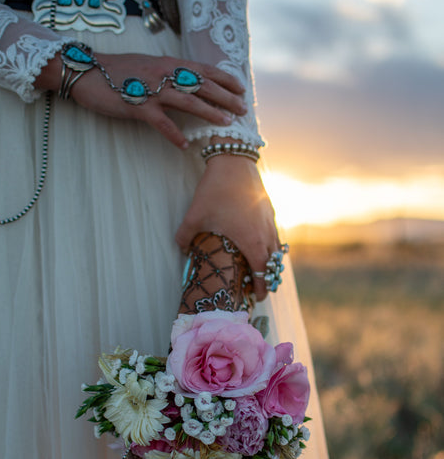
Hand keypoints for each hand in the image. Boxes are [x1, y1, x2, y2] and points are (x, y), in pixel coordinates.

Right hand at [35, 52, 246, 148]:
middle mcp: (164, 74)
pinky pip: (160, 122)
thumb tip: (188, 84)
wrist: (87, 73)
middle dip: (225, 98)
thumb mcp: (149, 67)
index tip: (241, 89)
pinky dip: (174, 135)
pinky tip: (185, 145)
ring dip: (209, 113)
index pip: (203, 70)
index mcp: (168, 64)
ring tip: (225, 124)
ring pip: (187, 101)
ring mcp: (151, 90)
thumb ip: (169, 75)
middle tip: (243, 110)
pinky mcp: (137, 106)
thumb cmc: (118, 72)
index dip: (224, 79)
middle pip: (201, 85)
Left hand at [175, 153, 279, 300]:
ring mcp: (270, 222)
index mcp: (252, 242)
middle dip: (267, 278)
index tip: (257, 297)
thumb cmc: (216, 191)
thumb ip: (185, 237)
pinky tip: (257, 243)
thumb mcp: (194, 216)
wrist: (234, 161)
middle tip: (257, 287)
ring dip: (269, 261)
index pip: (263, 273)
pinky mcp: (270, 211)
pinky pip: (274, 235)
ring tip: (259, 269)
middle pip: (273, 265)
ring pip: (276, 249)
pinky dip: (269, 245)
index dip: (262, 288)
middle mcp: (266, 234)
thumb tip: (182, 250)